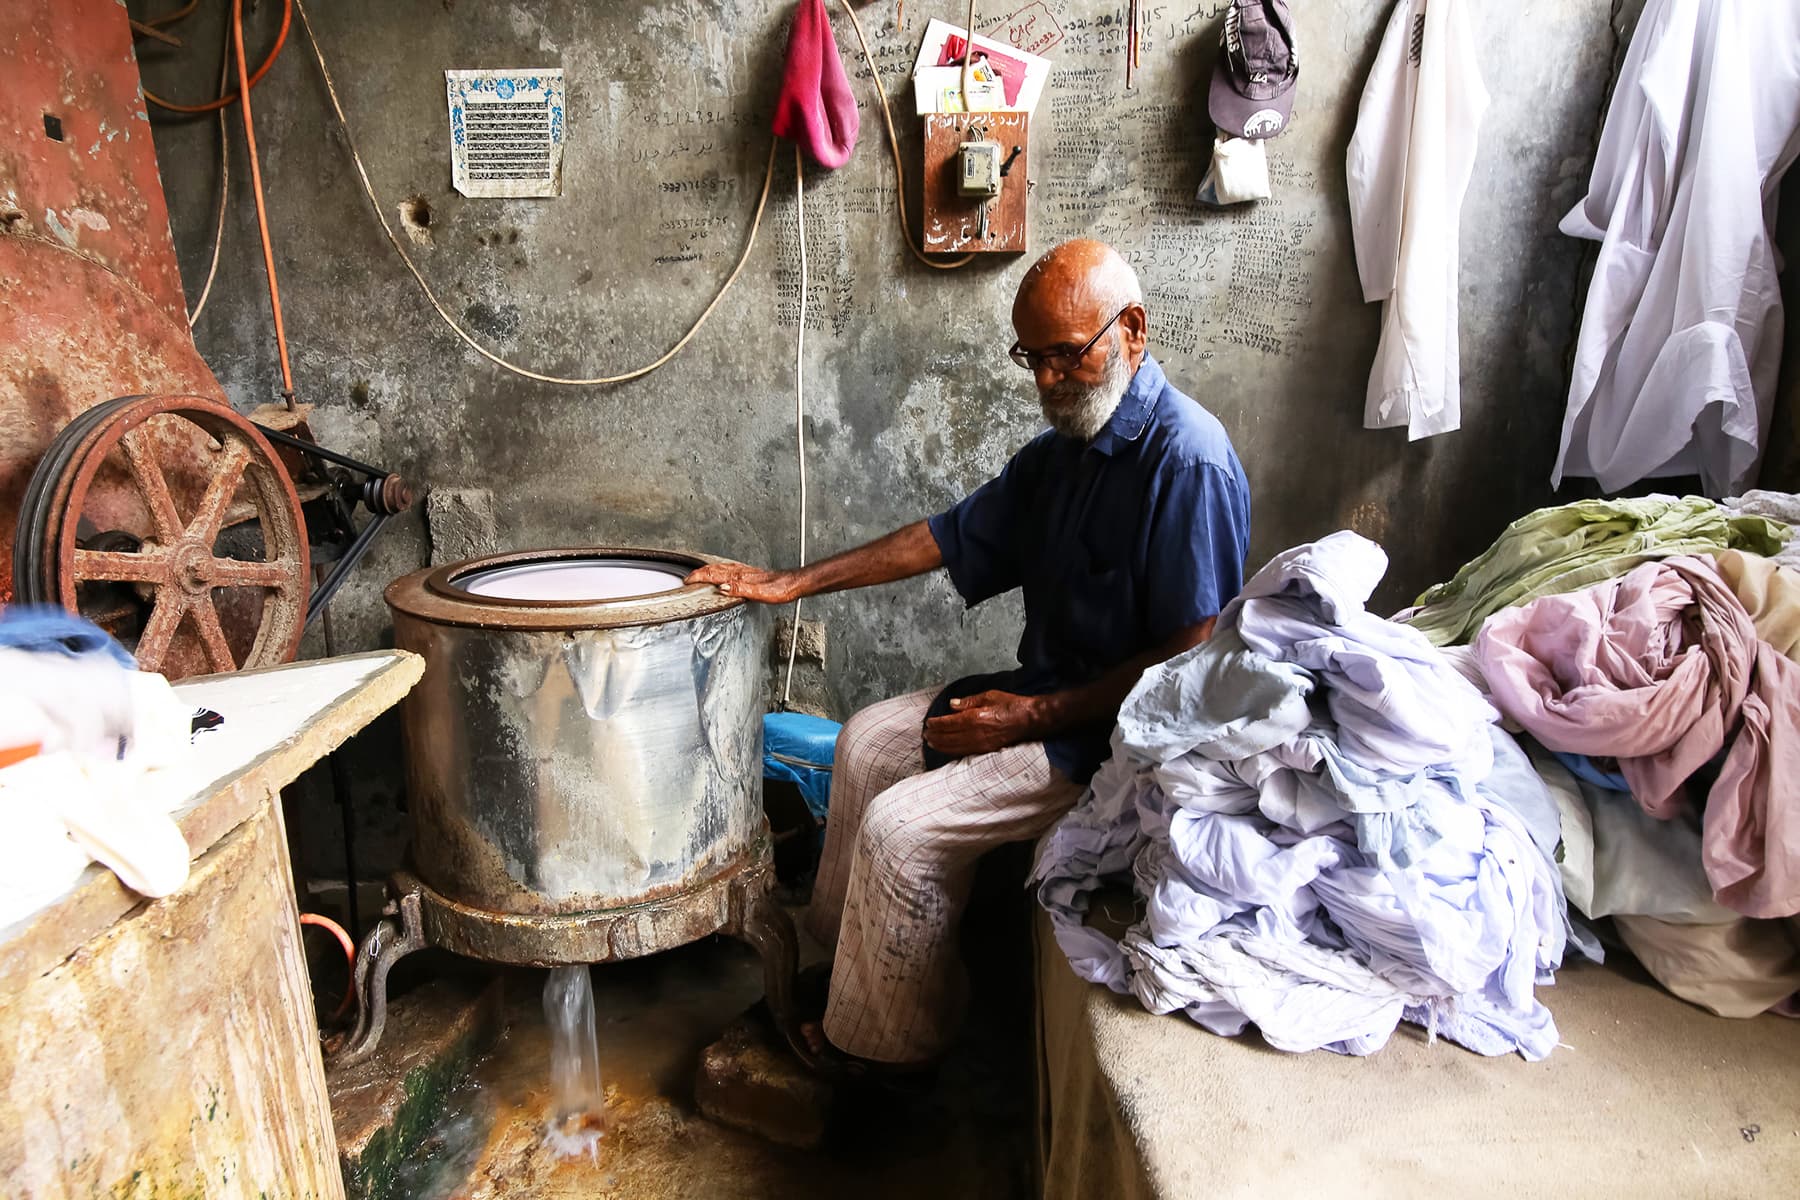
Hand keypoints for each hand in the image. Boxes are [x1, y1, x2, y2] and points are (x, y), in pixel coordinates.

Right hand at [685, 562, 804, 603]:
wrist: (793, 584)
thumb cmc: (780, 590)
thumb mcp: (760, 593)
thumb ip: (740, 590)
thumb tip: (722, 587)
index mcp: (740, 576)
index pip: (714, 574)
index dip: (699, 577)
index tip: (687, 581)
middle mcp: (741, 572)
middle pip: (715, 569)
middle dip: (700, 572)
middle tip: (688, 577)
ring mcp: (745, 572)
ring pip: (722, 567)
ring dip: (708, 570)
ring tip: (700, 573)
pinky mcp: (751, 574)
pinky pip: (729, 569)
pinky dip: (720, 570)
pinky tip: (723, 574)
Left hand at [923, 690, 1043, 756]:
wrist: (1028, 720)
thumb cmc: (1010, 705)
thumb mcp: (988, 696)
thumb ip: (968, 702)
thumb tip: (951, 705)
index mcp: (975, 718)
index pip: (948, 723)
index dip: (936, 724)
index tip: (928, 723)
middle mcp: (975, 733)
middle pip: (948, 737)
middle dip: (935, 736)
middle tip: (925, 734)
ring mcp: (980, 744)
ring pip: (954, 747)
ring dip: (941, 745)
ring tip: (931, 743)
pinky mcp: (985, 749)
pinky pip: (964, 752)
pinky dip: (952, 751)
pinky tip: (946, 749)